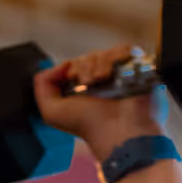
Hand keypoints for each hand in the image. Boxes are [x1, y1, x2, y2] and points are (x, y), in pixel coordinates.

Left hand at [33, 43, 169, 162]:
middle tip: (87, 84)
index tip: (71, 78)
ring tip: (100, 80)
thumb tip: (60, 65)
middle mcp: (104, 83)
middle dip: (84, 67)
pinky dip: (116, 56)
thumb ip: (43, 85)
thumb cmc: (88, 126)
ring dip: (99, 63)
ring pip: (106, 53)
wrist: (117, 132)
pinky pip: (126, 50)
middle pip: (89, 57)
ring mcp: (121, 76)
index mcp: (85, 91)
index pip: (76, 65)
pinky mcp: (138, 70)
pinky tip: (111, 73)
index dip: (71, 68)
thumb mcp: (51, 112)